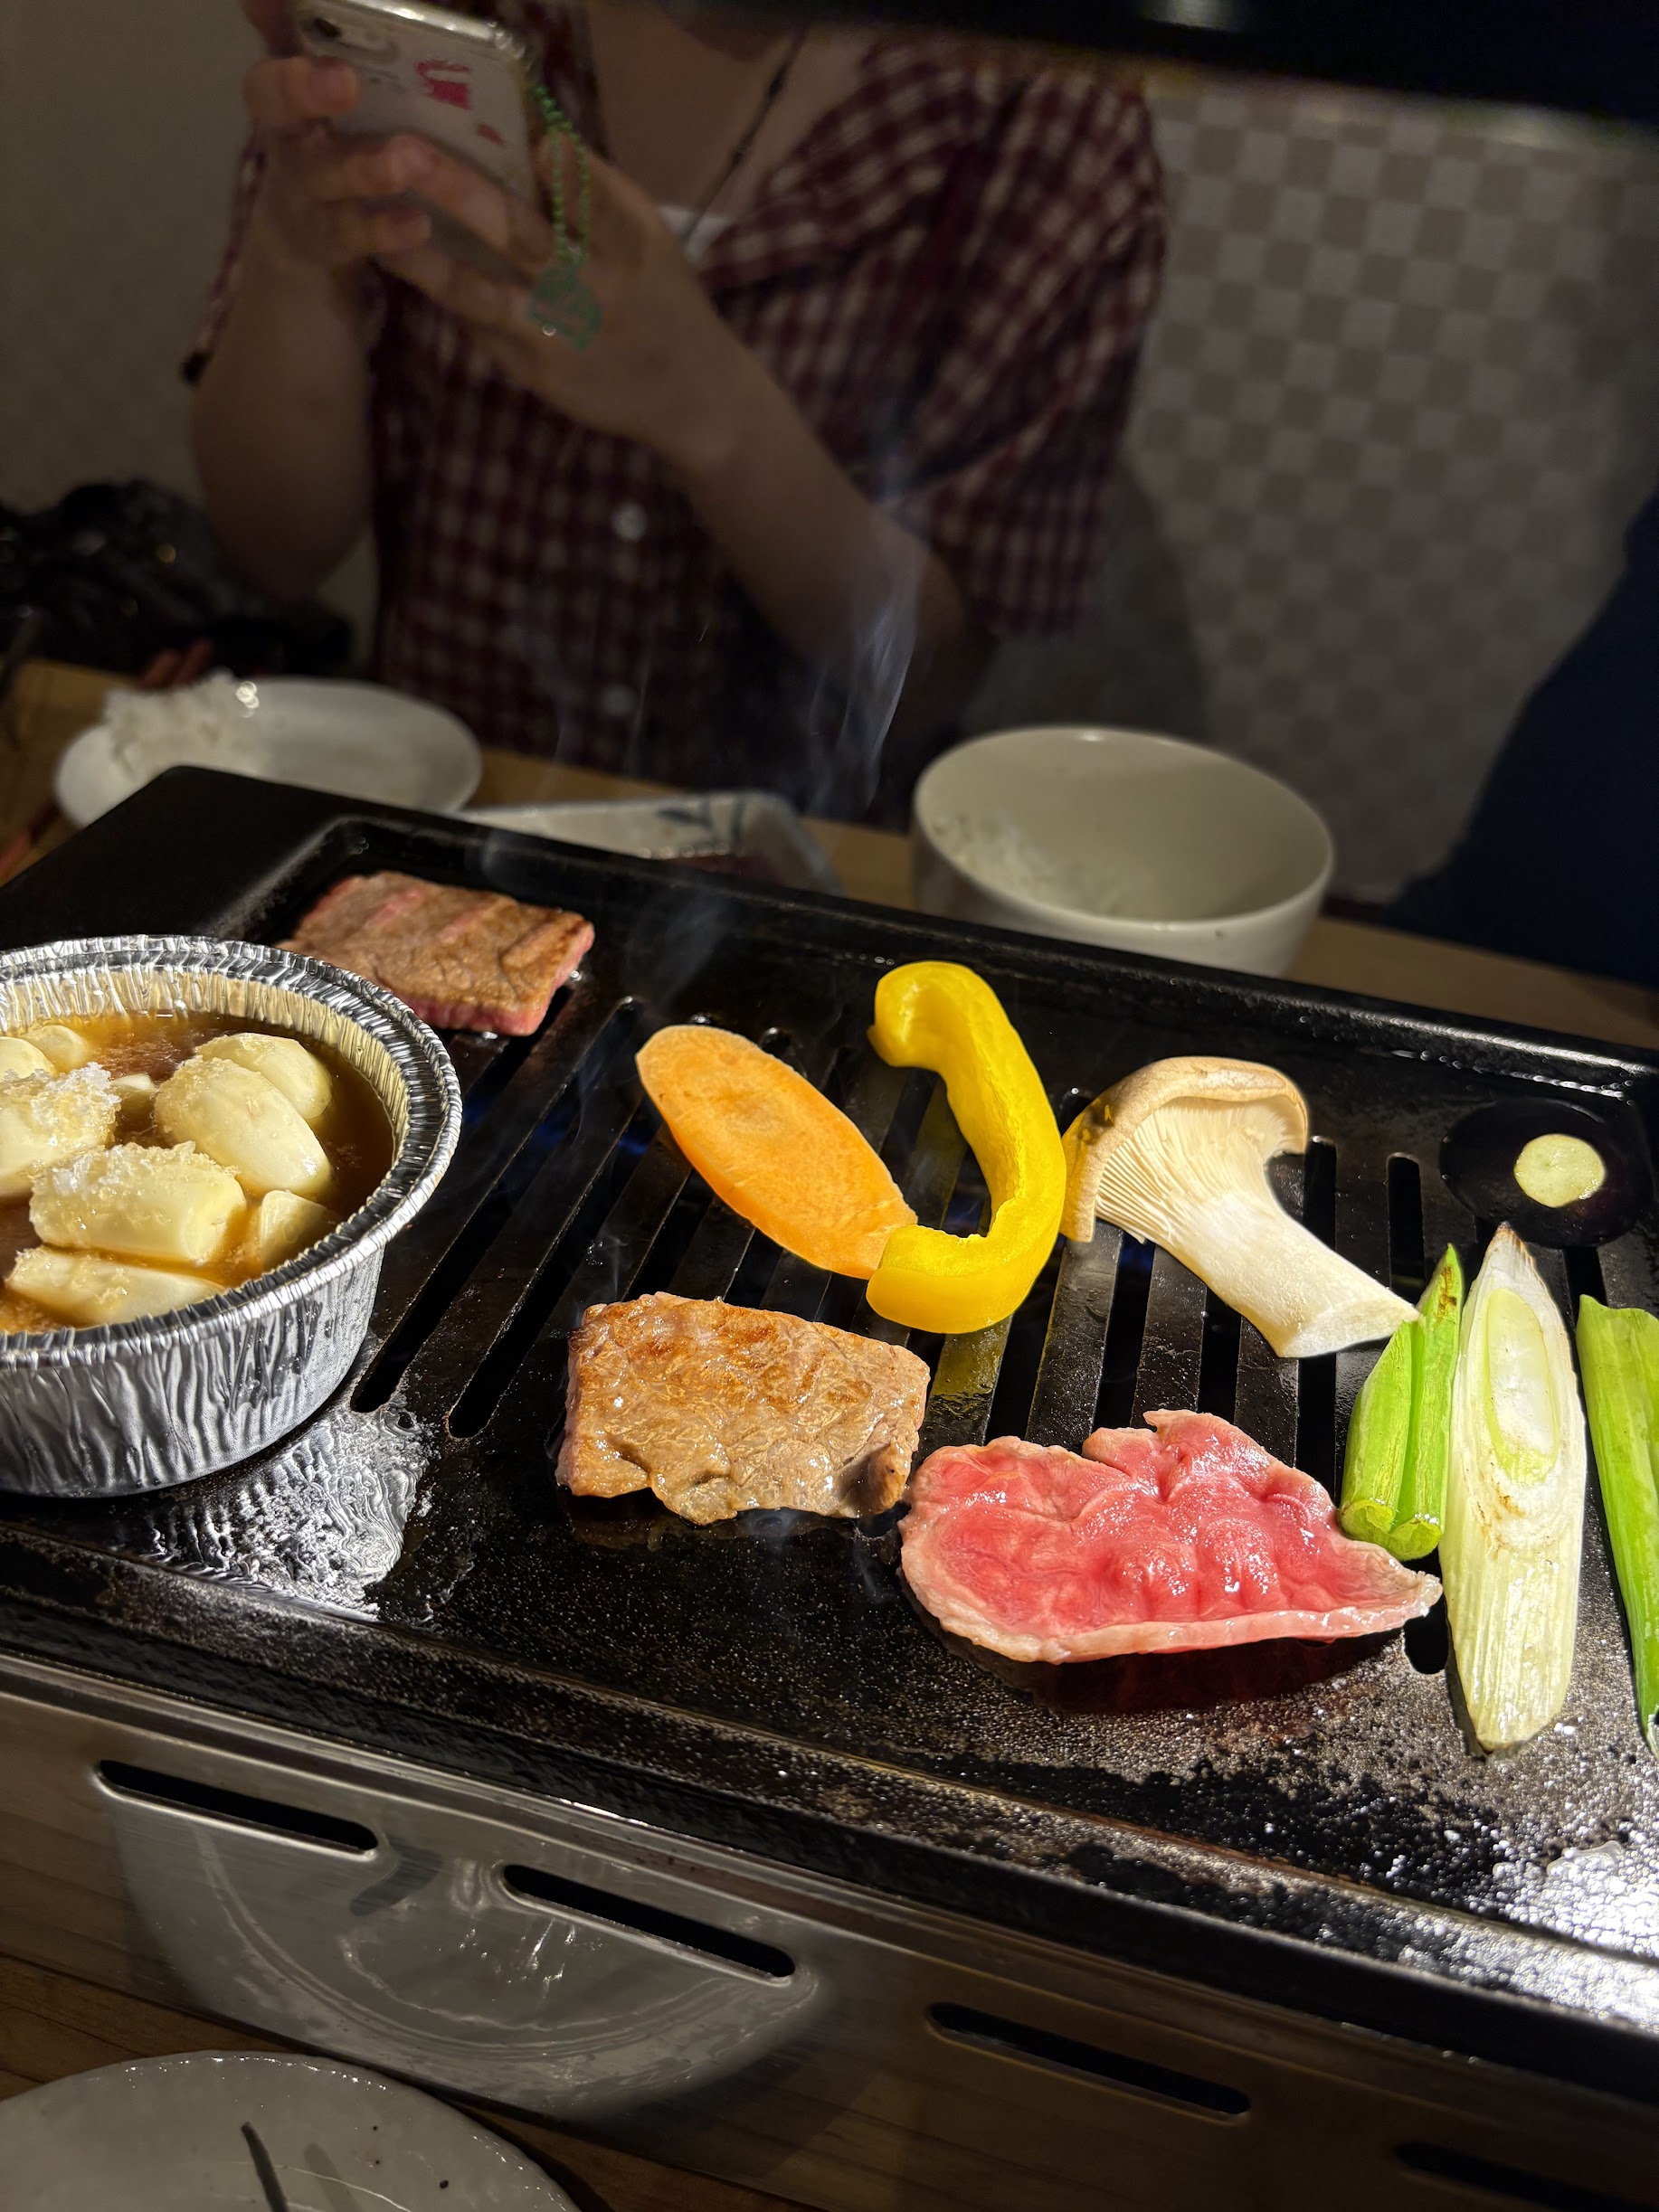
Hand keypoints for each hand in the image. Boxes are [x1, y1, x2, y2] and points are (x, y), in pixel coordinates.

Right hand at [239, 2, 436, 277]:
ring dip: (365, 171)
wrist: (302, 239)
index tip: (295, 24)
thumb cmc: (324, 143)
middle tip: (345, 78)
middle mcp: (288, 143)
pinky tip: (417, 224)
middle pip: (279, 109)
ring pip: (324, 179)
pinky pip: (356, 238)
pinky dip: (386, 231)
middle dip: (306, 91)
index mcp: (286, 100)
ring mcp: (308, 199)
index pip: (271, 66)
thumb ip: (299, 35)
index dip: (282, 44)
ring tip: (408, 160)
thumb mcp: (314, 89)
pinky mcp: (334, 244)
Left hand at [376, 141, 757, 473]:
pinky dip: (442, 293)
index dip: (567, 174)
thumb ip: (596, 191)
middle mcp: (592, 290)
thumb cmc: (662, 299)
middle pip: (522, 236)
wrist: (689, 397)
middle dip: (463, 192)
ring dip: (427, 259)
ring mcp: (559, 334)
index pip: (598, 203)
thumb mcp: (649, 238)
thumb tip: (533, 133)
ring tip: (378, 226)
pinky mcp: (537, 370)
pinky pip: (480, 326)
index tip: (538, 143)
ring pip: (484, 293)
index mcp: (628, 248)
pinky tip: (400, 263)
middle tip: (411, 154)